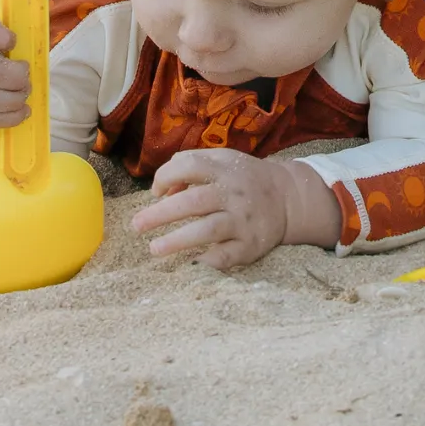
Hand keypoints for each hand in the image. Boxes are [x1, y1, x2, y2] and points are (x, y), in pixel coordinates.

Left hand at [133, 148, 341, 269]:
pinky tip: (190, 264)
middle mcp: (235, 193)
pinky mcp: (250, 244)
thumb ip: (193, 165)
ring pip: (208, 230)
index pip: (190, 165)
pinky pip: (227, 256)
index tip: (154, 192)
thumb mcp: (225, 161)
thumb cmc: (244, 179)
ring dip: (178, 240)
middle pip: (194, 200)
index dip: (166, 176)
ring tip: (154, 249)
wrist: (289, 198)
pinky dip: (207, 261)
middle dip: (161, 213)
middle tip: (136, 226)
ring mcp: (243, 220)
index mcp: (226, 169)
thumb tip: (162, 189)